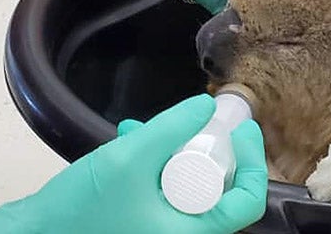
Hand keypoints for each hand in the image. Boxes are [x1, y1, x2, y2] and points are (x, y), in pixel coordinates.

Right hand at [0, 94, 267, 233]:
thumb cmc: (78, 210)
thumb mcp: (129, 158)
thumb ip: (171, 129)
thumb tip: (205, 108)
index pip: (246, 203)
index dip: (252, 161)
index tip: (241, 129)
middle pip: (218, 194)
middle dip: (206, 153)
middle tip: (197, 124)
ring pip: (187, 192)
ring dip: (175, 156)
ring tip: (149, 129)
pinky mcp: (137, 228)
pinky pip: (161, 197)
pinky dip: (152, 170)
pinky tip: (128, 141)